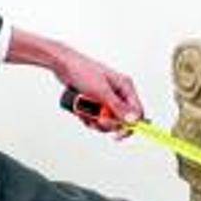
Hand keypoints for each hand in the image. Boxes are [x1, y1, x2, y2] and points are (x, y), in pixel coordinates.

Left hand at [4, 28, 143, 137]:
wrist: (64, 66)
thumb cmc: (82, 71)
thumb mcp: (101, 91)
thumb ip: (117, 107)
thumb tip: (132, 119)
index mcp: (125, 87)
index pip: (137, 111)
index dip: (130, 125)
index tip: (118, 135)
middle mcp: (119, 93)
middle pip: (121, 119)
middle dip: (107, 123)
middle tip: (96, 120)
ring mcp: (108, 98)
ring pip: (108, 120)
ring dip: (95, 121)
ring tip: (85, 114)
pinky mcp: (97, 101)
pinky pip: (97, 117)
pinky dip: (89, 118)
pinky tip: (80, 112)